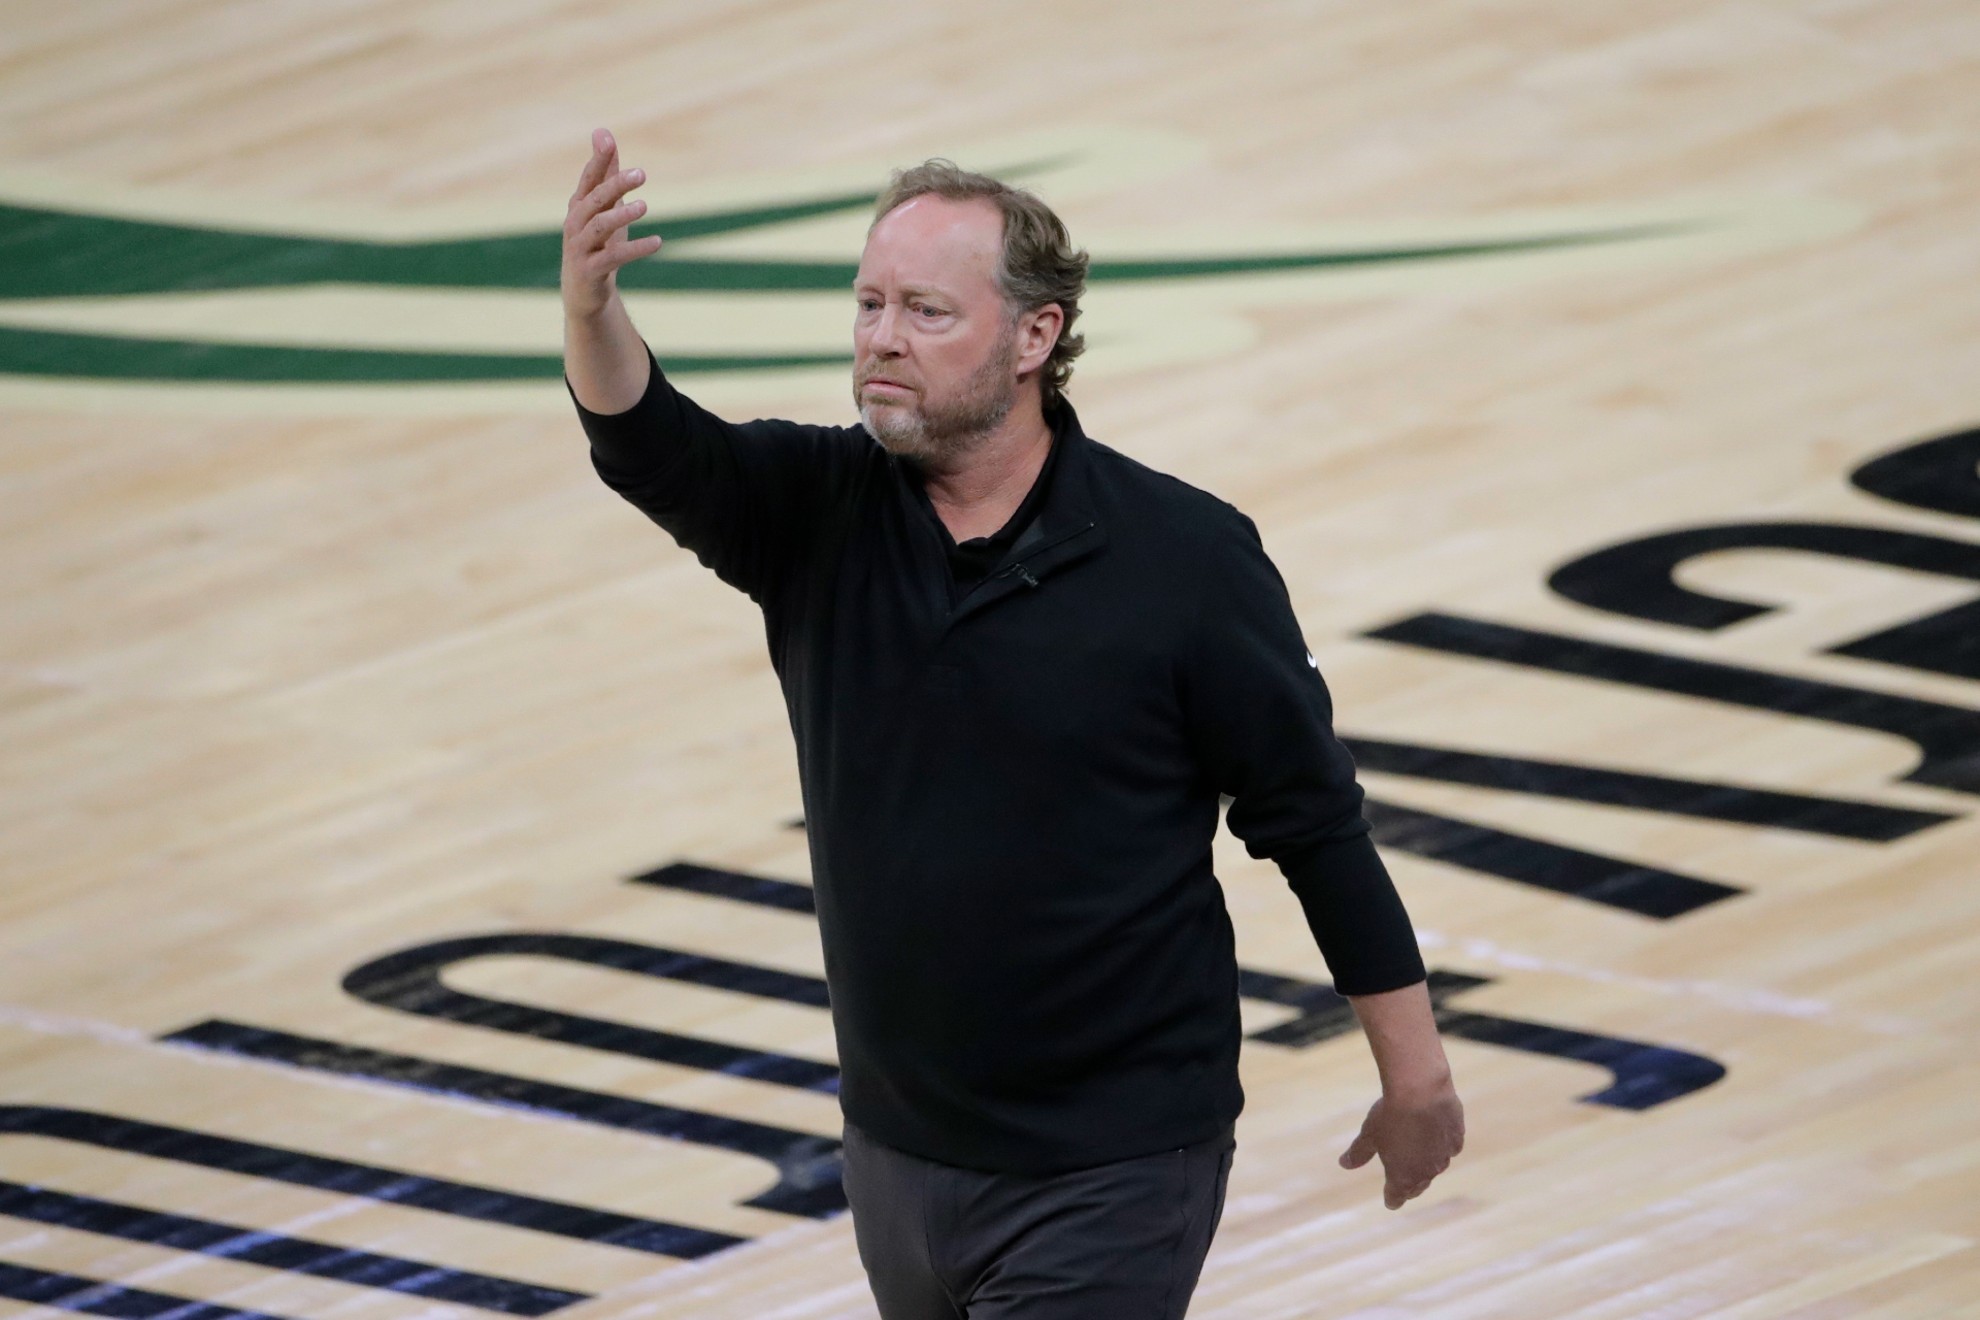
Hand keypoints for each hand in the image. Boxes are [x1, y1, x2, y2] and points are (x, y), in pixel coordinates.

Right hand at [562, 127, 663, 319]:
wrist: (584, 293)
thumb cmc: (597, 243)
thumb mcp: (604, 206)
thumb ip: (606, 172)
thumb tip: (603, 133)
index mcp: (579, 205)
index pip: (589, 178)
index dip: (597, 159)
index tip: (608, 139)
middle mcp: (575, 223)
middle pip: (594, 199)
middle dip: (615, 185)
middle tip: (641, 173)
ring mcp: (580, 247)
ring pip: (599, 227)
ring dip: (622, 215)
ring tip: (645, 206)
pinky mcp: (590, 270)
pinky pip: (613, 257)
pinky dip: (636, 248)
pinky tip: (658, 242)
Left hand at [1338, 1082, 1464, 1209]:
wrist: (1421, 1091)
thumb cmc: (1390, 1115)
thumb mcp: (1369, 1134)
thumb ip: (1359, 1153)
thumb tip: (1344, 1164)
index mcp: (1402, 1177)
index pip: (1397, 1197)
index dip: (1392, 1199)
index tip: (1390, 1201)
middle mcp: (1426, 1172)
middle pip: (1418, 1186)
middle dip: (1410, 1187)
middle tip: (1405, 1187)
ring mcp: (1444, 1156)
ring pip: (1435, 1167)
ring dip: (1427, 1165)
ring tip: (1420, 1159)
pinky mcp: (1457, 1138)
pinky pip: (1449, 1148)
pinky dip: (1442, 1146)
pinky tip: (1436, 1137)